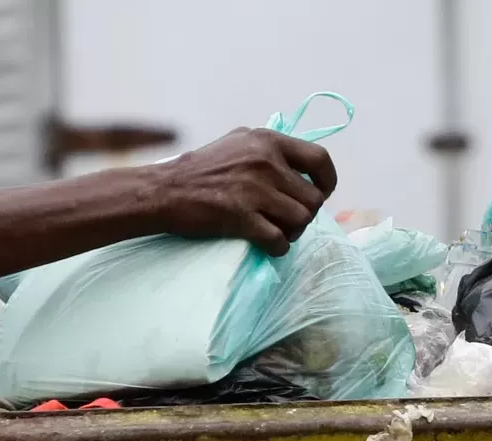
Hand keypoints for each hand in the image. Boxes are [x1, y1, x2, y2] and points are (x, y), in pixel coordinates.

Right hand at [153, 127, 336, 255]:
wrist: (163, 190)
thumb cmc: (198, 169)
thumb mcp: (237, 143)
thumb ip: (268, 149)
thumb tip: (299, 165)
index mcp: (267, 141)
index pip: (320, 159)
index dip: (328, 181)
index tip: (321, 193)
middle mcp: (266, 162)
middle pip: (313, 198)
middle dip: (305, 214)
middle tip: (288, 220)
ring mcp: (255, 190)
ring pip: (302, 220)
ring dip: (293, 232)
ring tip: (278, 232)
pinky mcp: (242, 217)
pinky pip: (280, 240)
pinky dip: (278, 248)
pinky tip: (268, 245)